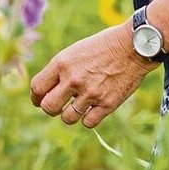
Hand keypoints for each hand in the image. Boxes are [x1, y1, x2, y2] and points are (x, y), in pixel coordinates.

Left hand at [29, 23, 156, 127]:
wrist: (132, 46)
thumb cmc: (102, 47)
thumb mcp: (74, 52)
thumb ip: (60, 70)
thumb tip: (47, 91)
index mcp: (62, 63)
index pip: (37, 87)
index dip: (36, 97)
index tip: (38, 100)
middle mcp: (73, 79)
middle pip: (48, 107)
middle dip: (50, 109)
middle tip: (56, 107)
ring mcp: (90, 93)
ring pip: (67, 118)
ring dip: (70, 114)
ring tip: (77, 106)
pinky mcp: (107, 104)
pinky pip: (88, 123)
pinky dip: (87, 119)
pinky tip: (92, 109)